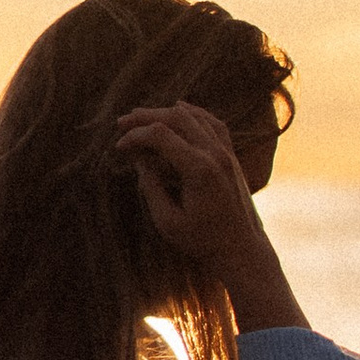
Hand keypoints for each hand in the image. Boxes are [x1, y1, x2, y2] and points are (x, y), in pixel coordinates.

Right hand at [114, 101, 302, 327]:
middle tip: (122, 123)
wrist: (240, 248)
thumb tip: (138, 159)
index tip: (119, 147)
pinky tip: (178, 111)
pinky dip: (193, 113)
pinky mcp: (231, 156)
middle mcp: (215, 154)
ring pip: (194, 116)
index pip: (161, 135)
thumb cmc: (202, 241)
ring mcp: (226, 152)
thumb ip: (151, 187)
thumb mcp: (168, 221)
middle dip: (145, 117)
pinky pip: (212, 122)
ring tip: (142, 117)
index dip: (135, 136)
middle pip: (176, 117)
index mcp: (199, 169)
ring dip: (165, 112)